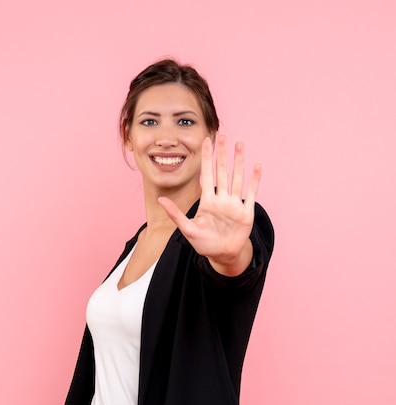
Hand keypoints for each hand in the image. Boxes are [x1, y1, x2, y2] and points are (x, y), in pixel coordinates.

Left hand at [158, 135, 260, 275]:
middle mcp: (221, 198)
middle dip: (222, 154)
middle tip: (223, 136)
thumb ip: (175, 213)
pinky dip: (253, 180)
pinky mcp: (246, 212)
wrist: (222, 255)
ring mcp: (234, 204)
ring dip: (239, 162)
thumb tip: (160, 199)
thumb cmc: (204, 243)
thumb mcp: (187, 229)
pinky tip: (256, 166)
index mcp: (207, 200)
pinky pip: (250, 193)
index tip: (206, 141)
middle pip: (222, 171)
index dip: (206, 158)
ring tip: (240, 145)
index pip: (207, 174)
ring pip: (237, 178)